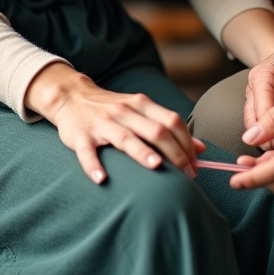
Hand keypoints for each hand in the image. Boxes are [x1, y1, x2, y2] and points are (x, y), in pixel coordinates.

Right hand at [27, 63, 204, 183]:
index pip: (172, 121)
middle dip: (175, 153)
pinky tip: (101, 178)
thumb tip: (201, 148)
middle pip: (155, 130)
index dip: (187, 143)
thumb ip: (169, 127)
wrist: (72, 96)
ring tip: (156, 166)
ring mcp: (103, 123)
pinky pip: (87, 150)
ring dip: (141, 152)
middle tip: (186, 176)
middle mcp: (125, 111)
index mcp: (142, 105)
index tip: (195, 165)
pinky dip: (93, 164)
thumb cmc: (113, 109)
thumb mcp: (141, 111)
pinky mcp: (81, 135)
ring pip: (125, 137)